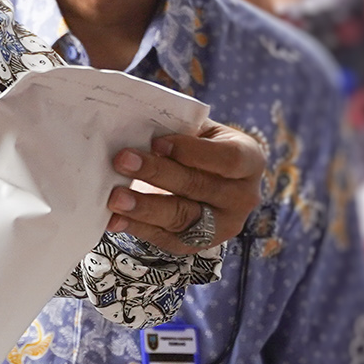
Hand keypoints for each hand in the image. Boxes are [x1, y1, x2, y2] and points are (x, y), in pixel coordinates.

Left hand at [105, 123, 265, 255]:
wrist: (206, 181)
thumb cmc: (198, 148)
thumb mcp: (199, 132)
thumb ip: (177, 127)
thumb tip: (133, 119)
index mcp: (249, 161)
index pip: (227, 158)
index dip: (191, 151)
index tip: (155, 142)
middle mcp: (243, 197)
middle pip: (198, 187)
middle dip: (157, 173)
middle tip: (122, 161)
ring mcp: (223, 225)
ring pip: (182, 217)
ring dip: (144, 207)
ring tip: (114, 197)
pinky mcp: (198, 244)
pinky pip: (166, 239)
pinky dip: (137, 228)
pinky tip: (114, 219)